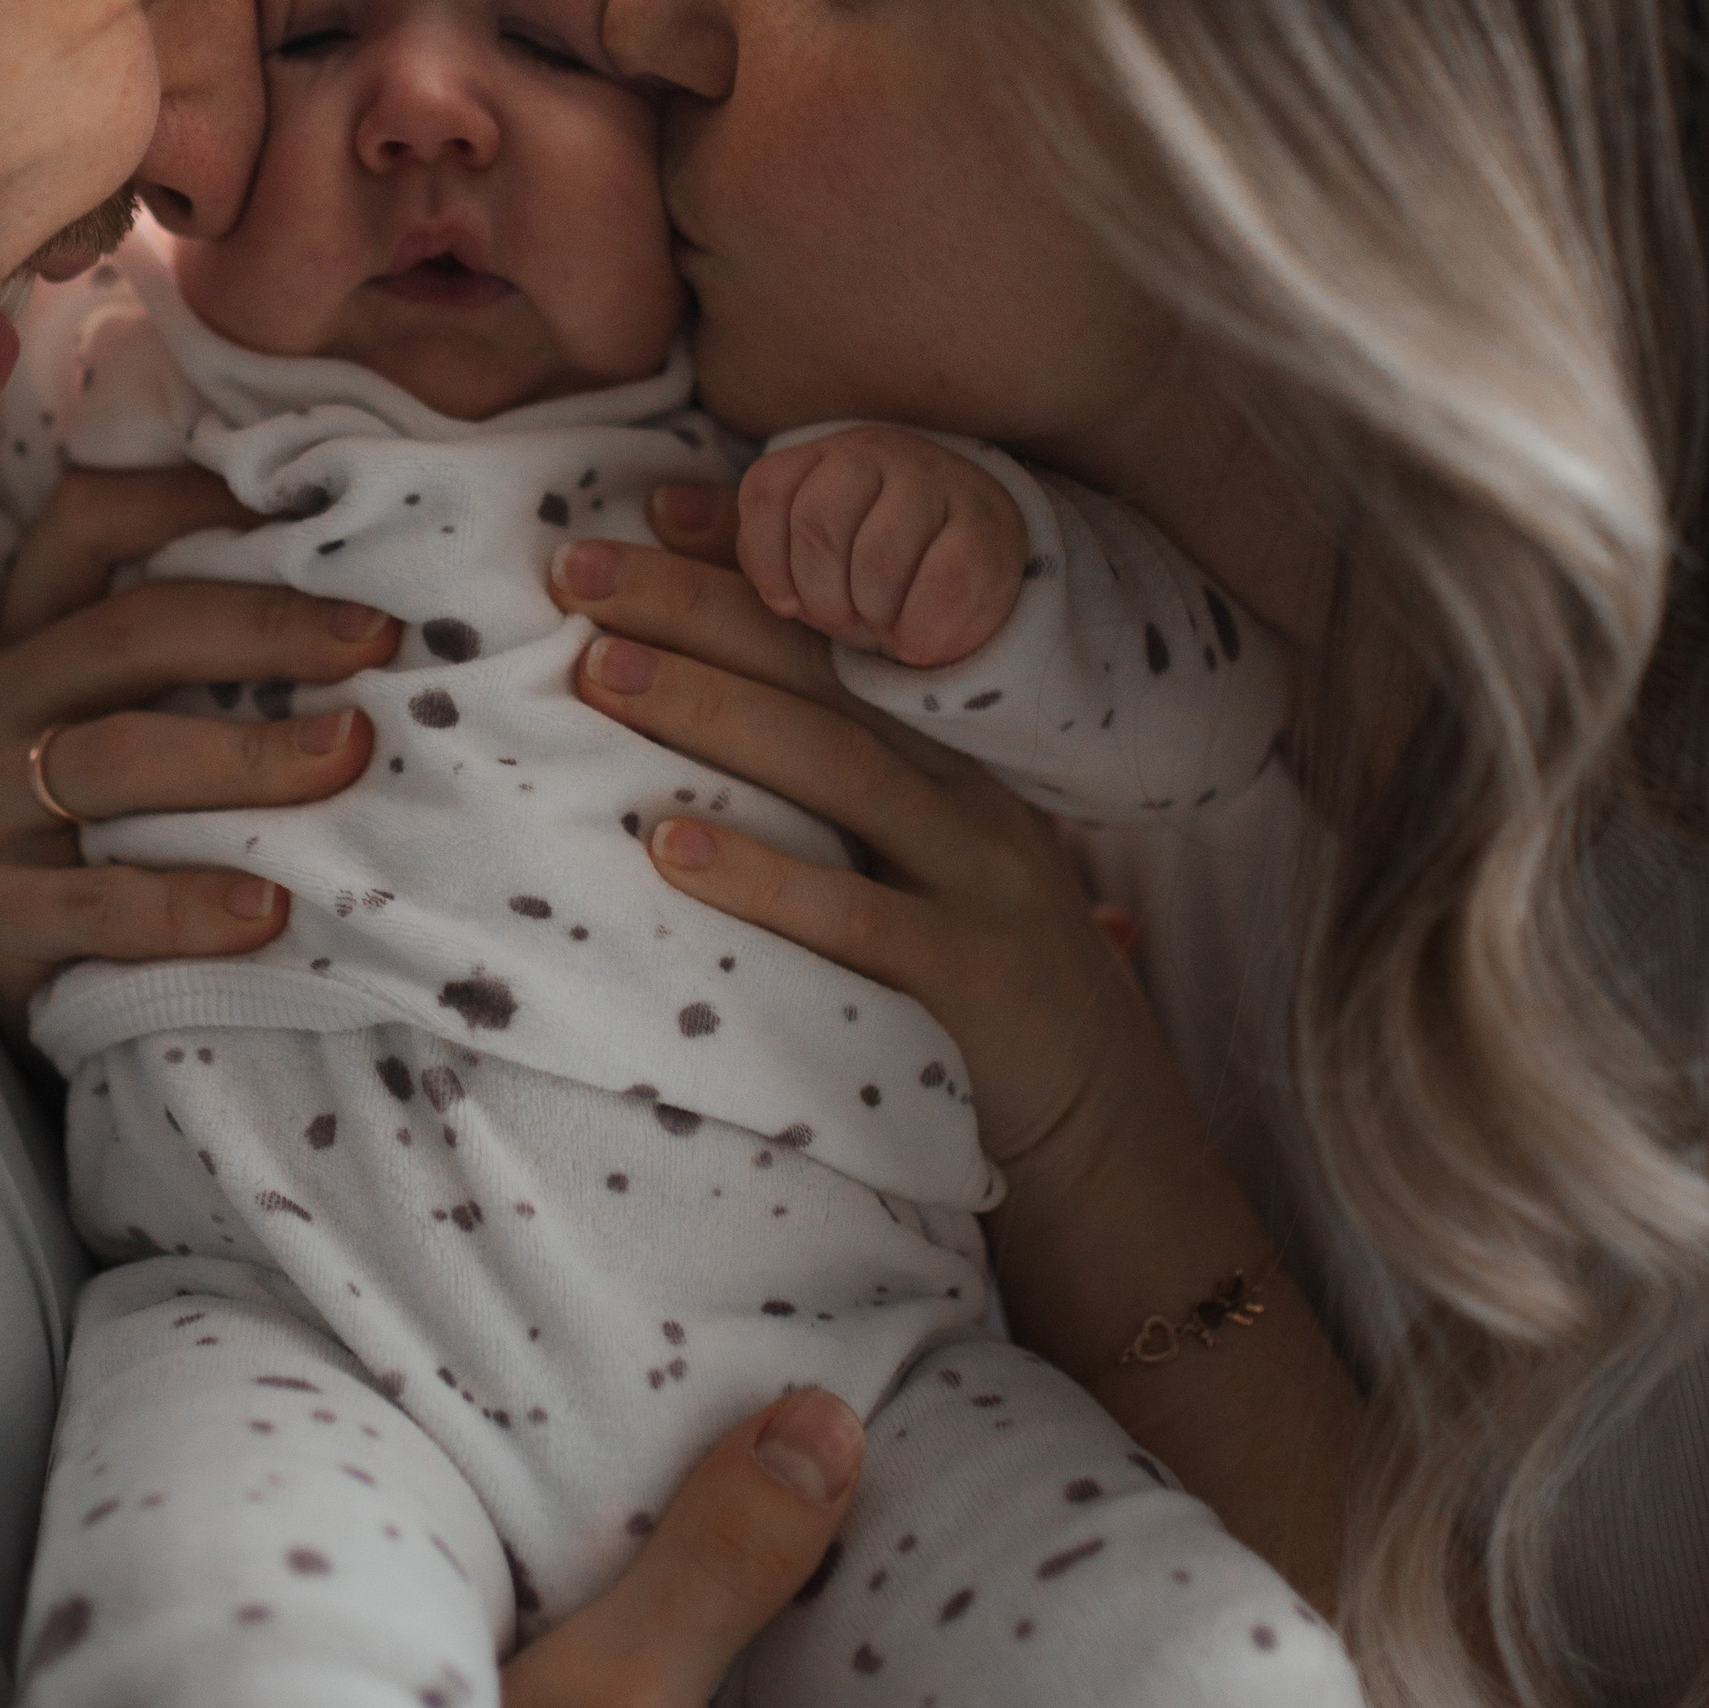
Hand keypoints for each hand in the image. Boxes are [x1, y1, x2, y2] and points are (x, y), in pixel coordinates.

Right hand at [0, 465, 397, 1024]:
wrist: (44, 987)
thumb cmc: (129, 832)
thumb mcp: (149, 723)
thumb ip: (214, 655)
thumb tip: (381, 589)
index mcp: (31, 633)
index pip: (87, 521)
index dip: (186, 493)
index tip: (315, 495)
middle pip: (121, 637)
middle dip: (259, 628)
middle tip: (375, 638)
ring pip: (109, 761)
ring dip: (238, 759)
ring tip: (344, 756)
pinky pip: (92, 905)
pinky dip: (185, 906)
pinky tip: (266, 907)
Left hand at [555, 495, 1369, 1614]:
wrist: (1135, 1199)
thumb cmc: (1001, 1065)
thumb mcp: (933, 925)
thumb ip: (854, 855)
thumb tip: (693, 802)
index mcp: (955, 786)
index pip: (836, 647)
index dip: (742, 572)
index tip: (635, 508)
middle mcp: (973, 813)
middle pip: (821, 678)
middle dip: (696, 608)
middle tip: (573, 561)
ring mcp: (987, 891)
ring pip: (836, 765)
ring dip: (709, 707)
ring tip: (596, 666)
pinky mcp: (982, 986)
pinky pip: (855, 919)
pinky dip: (762, 876)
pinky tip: (666, 845)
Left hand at [738, 426, 1028, 665]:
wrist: (974, 572)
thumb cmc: (869, 568)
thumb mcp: (796, 553)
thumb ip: (734, 537)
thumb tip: (661, 508)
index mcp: (824, 454)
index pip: (766, 492)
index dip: (768, 564)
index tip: (790, 603)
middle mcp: (881, 453)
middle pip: (818, 524)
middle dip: (823, 597)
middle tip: (844, 621)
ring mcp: (940, 484)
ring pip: (878, 558)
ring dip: (874, 614)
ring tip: (885, 624)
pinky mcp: (989, 533)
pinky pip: (941, 588)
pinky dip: (921, 632)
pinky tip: (920, 638)